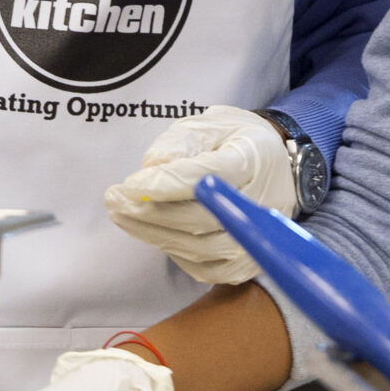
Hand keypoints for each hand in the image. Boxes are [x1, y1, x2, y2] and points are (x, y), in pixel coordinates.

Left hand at [103, 106, 294, 285]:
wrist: (275, 169)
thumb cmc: (235, 143)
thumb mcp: (211, 124)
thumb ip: (182, 142)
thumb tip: (153, 168)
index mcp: (252, 162)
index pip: (208, 179)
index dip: (167, 185)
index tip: (130, 184)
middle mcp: (259, 206)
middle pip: (199, 219)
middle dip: (150, 212)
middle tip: (114, 200)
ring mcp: (253, 242)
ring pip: (194, 247)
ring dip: (151, 233)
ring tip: (121, 214)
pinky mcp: (241, 266)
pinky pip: (198, 266)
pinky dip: (170, 249)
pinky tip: (151, 231)